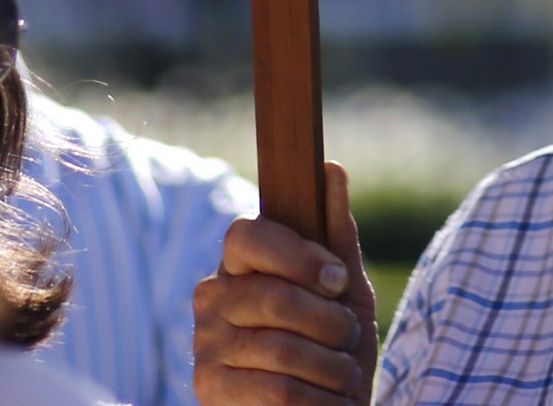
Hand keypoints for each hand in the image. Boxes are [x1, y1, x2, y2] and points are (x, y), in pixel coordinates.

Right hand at [193, 161, 378, 403]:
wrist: (330, 405)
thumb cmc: (334, 343)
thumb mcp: (345, 290)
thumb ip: (336, 235)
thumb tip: (331, 169)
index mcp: (240, 263)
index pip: (246, 235)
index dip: (297, 256)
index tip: (337, 280)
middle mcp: (212, 299)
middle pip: (272, 297)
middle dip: (329, 322)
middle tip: (347, 336)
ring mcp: (205, 346)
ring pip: (279, 349)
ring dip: (331, 365)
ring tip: (342, 372)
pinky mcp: (208, 391)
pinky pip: (276, 391)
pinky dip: (319, 398)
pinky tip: (328, 399)